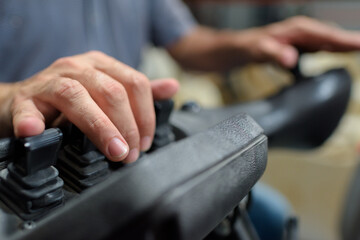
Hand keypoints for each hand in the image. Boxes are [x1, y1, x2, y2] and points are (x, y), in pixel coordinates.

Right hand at [0, 51, 178, 162]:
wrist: (26, 100)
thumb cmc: (70, 100)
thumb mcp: (108, 90)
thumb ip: (139, 92)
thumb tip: (172, 87)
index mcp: (100, 65)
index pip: (134, 83)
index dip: (145, 115)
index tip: (145, 142)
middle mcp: (77, 67)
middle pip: (111, 91)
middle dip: (127, 126)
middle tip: (131, 154)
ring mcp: (48, 81)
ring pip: (77, 96)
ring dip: (99, 127)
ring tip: (113, 150)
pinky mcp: (24, 99)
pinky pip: (27, 108)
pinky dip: (31, 120)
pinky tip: (37, 132)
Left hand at [237, 16, 359, 67]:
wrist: (246, 46)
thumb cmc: (253, 46)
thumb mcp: (261, 50)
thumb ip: (276, 54)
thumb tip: (292, 59)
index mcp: (299, 29)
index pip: (328, 35)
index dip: (346, 40)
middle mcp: (305, 30)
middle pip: (334, 36)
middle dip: (352, 41)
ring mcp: (305, 37)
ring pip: (331, 40)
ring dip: (347, 44)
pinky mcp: (303, 44)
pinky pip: (323, 46)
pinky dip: (336, 49)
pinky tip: (343, 53)